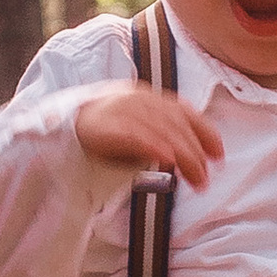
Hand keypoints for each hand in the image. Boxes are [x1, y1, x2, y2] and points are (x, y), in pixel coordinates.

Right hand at [69, 83, 226, 187]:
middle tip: (205, 180)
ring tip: (194, 179)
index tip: (218, 155)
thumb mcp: (133, 127)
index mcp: (146, 96)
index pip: (183, 111)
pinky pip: (134, 135)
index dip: (205, 131)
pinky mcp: (104, 126)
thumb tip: (189, 157)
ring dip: (183, 156)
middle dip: (195, 153)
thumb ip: (158, 134)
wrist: (58, 127)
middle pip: (176, 125)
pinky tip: (167, 161)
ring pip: (161, 131)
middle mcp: (137, 99)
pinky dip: (154, 147)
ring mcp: (120, 110)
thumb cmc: (100, 132)